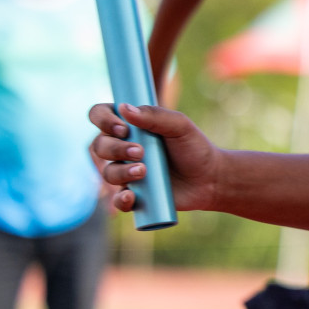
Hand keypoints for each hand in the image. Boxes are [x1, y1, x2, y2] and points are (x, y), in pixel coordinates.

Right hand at [89, 102, 222, 212]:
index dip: (103, 120)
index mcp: (130, 125)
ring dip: (121, 172)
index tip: (123, 128)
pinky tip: (131, 195)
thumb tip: (124, 108)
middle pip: (99, 146)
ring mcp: (125, 171)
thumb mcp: (180, 126)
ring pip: (107, 172)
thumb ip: (155, 115)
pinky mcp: (133, 194)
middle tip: (140, 152)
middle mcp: (122, 147)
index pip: (100, 115)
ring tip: (144, 171)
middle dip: (114, 148)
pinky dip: (120, 199)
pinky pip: (117, 199)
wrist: (210, 178)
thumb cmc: (194, 147)